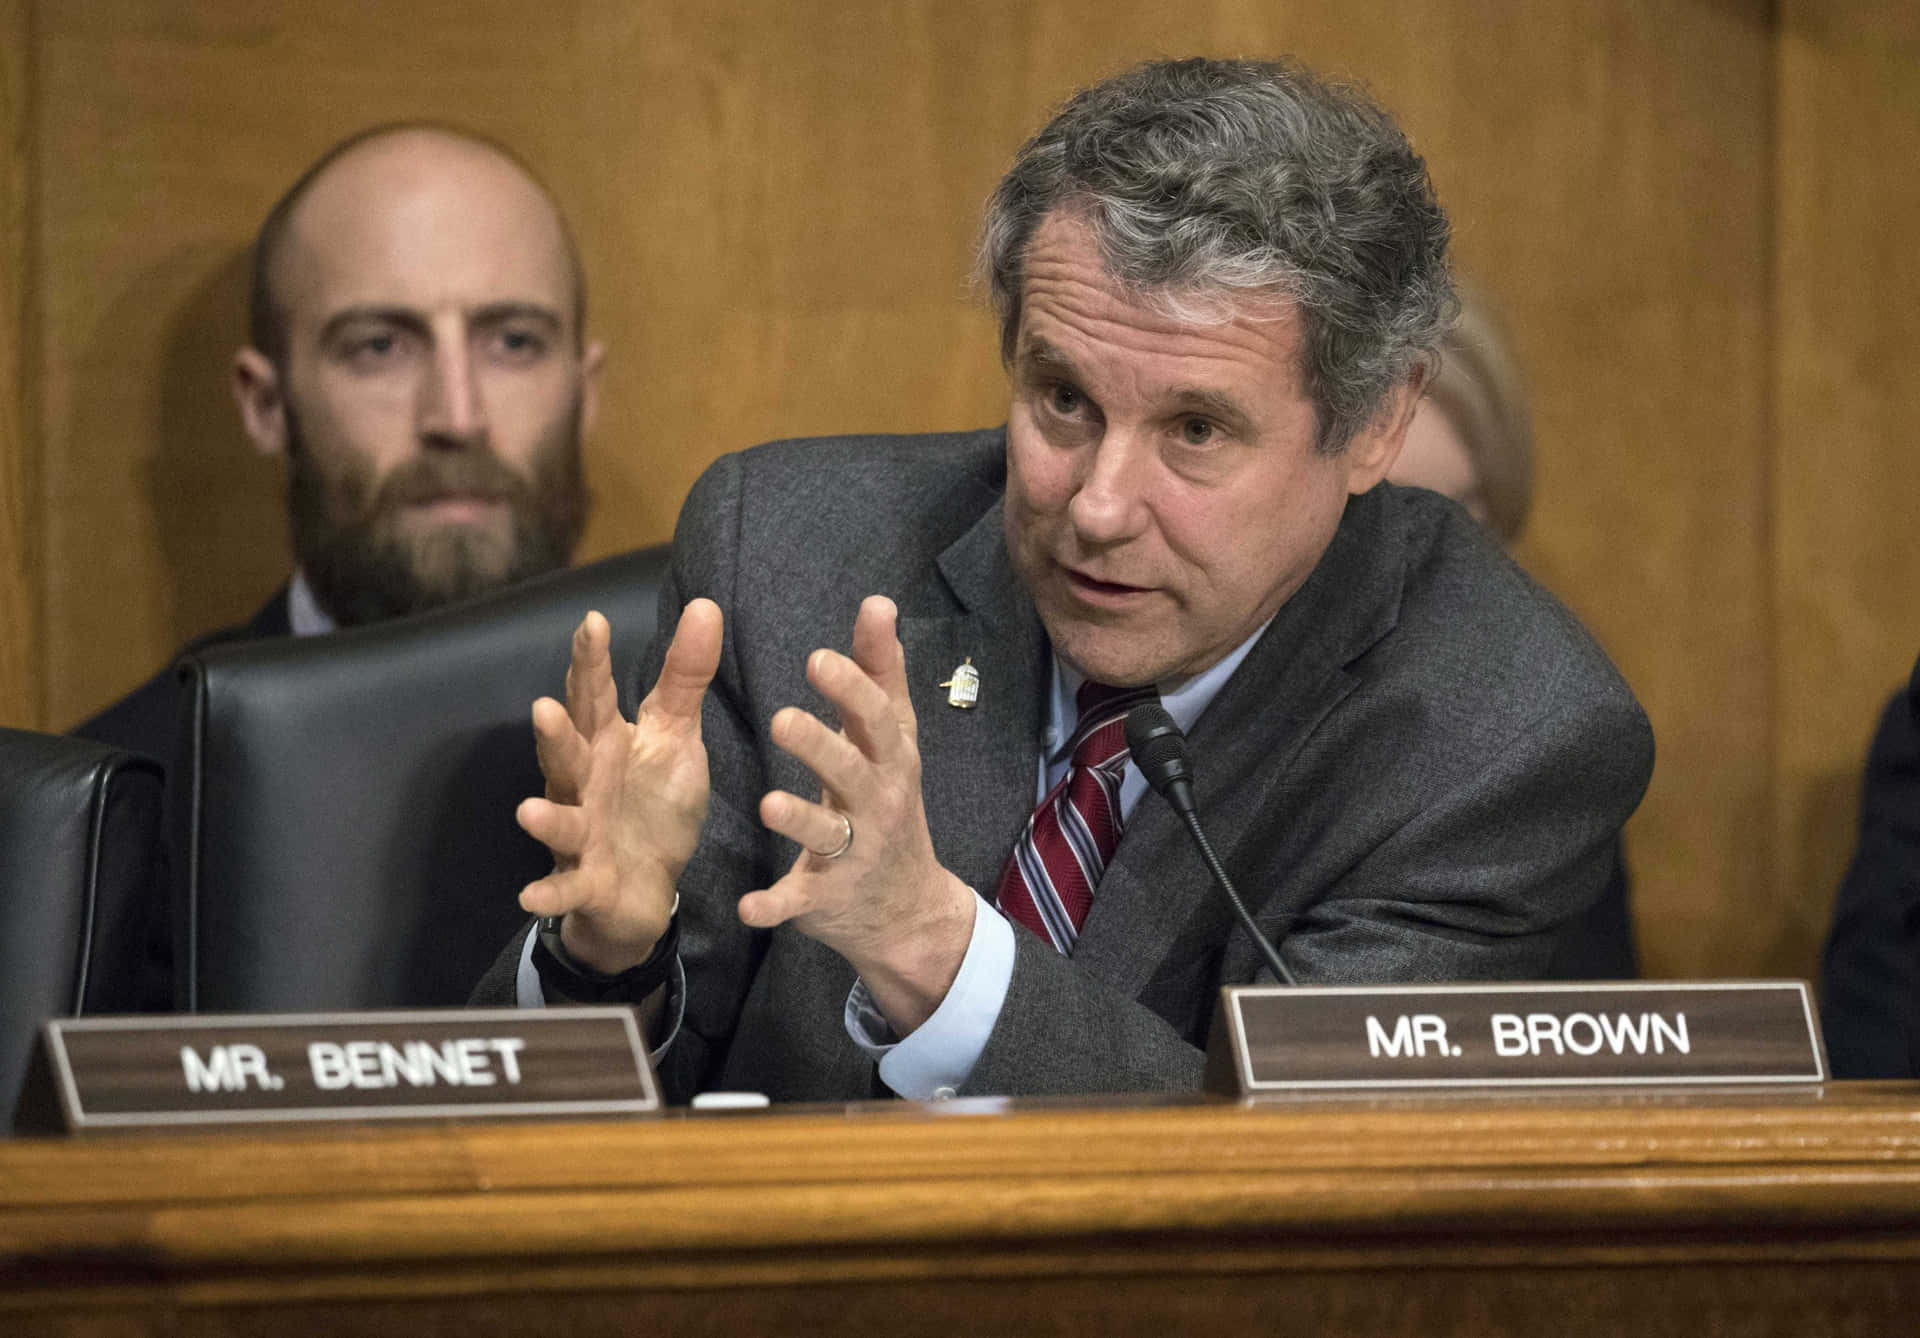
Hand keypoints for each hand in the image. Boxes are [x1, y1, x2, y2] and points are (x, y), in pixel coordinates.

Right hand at [516, 600, 722, 972]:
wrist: (647, 887)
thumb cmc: (653, 802)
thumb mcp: (676, 736)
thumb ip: (686, 676)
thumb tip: (706, 604)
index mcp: (607, 742)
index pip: (596, 696)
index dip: (592, 662)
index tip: (593, 622)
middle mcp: (585, 783)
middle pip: (568, 754)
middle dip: (556, 735)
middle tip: (544, 708)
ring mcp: (582, 834)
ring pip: (562, 821)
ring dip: (547, 818)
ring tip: (528, 810)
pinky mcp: (588, 882)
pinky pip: (567, 888)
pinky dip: (551, 893)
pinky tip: (531, 896)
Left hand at [740, 595, 975, 1033]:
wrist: (908, 909)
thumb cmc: (890, 803)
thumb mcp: (894, 741)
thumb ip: (880, 672)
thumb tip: (878, 602)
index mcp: (889, 759)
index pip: (875, 718)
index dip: (849, 689)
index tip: (817, 659)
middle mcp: (876, 803)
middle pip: (851, 771)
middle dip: (821, 746)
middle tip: (781, 720)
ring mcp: (853, 853)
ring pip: (826, 833)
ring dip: (799, 820)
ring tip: (768, 804)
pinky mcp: (826, 897)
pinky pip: (797, 900)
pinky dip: (774, 905)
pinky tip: (746, 907)